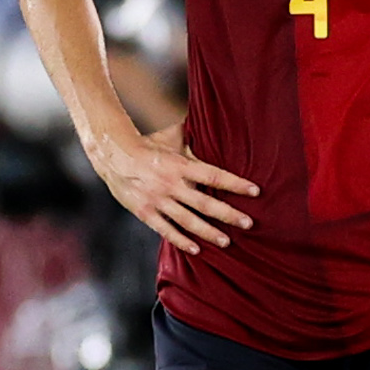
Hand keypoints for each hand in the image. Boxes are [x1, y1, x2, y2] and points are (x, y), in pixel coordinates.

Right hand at [89, 123, 256, 256]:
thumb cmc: (148, 146)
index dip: (236, 184)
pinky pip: (166, 230)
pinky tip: (197, 250)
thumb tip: (213, 120)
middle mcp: (172, 184)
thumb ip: (193, 136)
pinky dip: (181, 241)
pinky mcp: (146, 213)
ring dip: (209, 232)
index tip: (255, 191)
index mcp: (180, 165)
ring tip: (227, 242)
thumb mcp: (171, 138)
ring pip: (188, 221)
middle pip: (205, 203)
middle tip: (249, 223)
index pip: (214, 176)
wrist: (114, 156)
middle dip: (229, 215)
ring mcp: (158, 201)